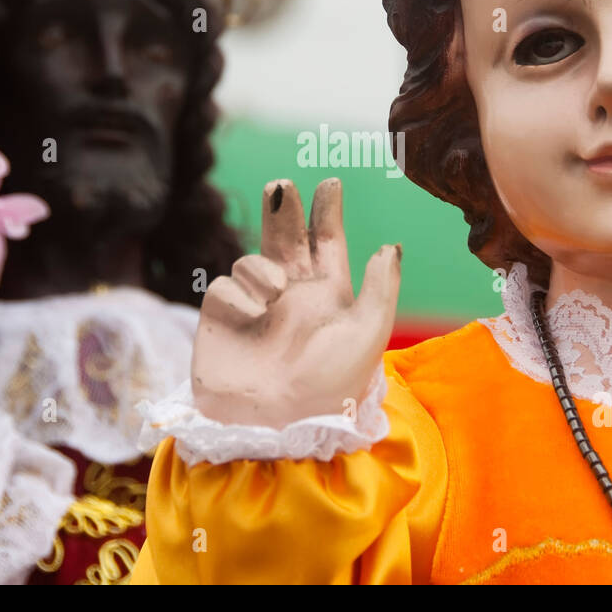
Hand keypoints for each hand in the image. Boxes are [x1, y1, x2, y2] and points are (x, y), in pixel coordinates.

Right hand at [192, 177, 400, 428]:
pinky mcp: (220, 321)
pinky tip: (254, 311)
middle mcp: (290, 298)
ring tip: (277, 288)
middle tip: (283, 184)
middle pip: (286, 239)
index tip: (331, 183)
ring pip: (252, 259)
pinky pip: (224, 287)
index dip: (327, 213)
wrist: (277, 429)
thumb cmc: (328, 389)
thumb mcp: (366, 336)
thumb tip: (390, 246)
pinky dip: (239, 292)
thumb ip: (379, 289)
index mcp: (328, 298)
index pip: (327, 244)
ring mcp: (253, 308)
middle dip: (285, 210)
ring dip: (264, 262)